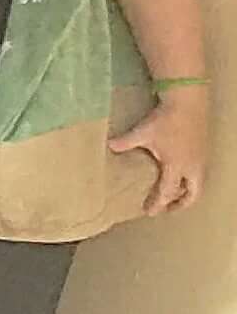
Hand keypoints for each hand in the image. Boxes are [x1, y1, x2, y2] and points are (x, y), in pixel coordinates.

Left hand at [116, 87, 211, 213]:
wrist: (188, 101)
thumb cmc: (165, 119)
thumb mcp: (142, 132)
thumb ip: (124, 142)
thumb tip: (109, 146)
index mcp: (176, 166)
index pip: (167, 192)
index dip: (158, 204)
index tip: (150, 212)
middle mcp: (192, 167)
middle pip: (192, 194)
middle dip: (180, 204)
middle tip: (167, 207)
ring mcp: (201, 158)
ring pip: (198, 183)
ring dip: (188, 191)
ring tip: (176, 192)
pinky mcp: (204, 149)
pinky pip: (200, 172)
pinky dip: (192, 179)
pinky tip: (183, 172)